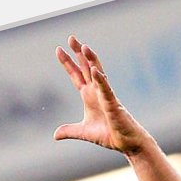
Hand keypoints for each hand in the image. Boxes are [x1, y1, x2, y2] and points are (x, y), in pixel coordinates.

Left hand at [53, 36, 146, 155]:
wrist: (125, 143)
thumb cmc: (109, 134)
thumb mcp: (84, 132)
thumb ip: (70, 131)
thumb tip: (55, 135)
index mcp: (89, 95)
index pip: (76, 75)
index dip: (67, 63)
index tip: (58, 49)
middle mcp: (96, 91)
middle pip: (86, 67)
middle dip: (79, 53)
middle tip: (71, 38)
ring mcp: (105, 95)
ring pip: (98, 73)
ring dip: (91, 60)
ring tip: (84, 47)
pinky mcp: (113, 103)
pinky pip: (106, 89)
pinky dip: (100, 80)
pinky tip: (94, 70)